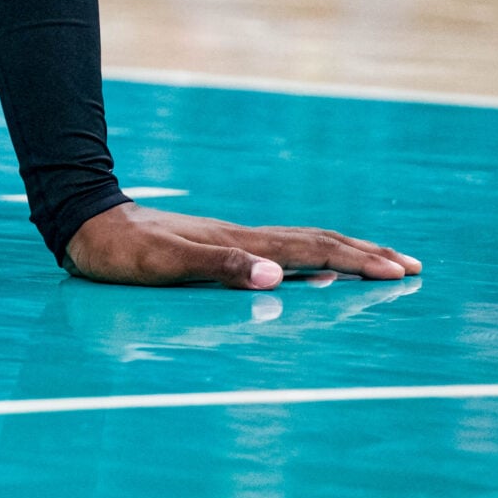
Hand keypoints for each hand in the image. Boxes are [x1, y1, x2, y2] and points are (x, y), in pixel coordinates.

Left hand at [65, 201, 420, 289]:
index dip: (356, 261)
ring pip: (300, 243)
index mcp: (238, 242)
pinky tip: (313, 270)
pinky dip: (311, 258)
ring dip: (344, 254)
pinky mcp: (216, 245)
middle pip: (316, 241)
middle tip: (411, 266)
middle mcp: (241, 237)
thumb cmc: (120, 252)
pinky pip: (279, 250)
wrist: (85, 221)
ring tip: (377, 263)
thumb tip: (278, 276)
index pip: (311, 249)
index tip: (399, 272)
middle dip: (365, 255)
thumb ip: (218, 268)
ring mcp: (230, 238)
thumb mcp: (164, 265)